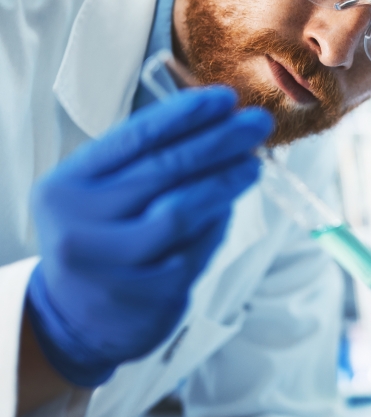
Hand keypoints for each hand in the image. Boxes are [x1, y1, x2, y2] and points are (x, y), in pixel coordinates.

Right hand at [26, 88, 272, 386]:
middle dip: (218, 142)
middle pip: (163, 170)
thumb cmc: (101, 240)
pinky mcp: (148, 294)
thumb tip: (217, 127)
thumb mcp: (99, 195)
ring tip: (253, 165)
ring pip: (182, 210)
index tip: (226, 98)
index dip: (185, 115)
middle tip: (257, 124)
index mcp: (67, 186)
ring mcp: (114, 263)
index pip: (134, 138)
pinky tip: (230, 208)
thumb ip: (143, 163)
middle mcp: (82, 224)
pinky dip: (217, 225)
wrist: (79, 318)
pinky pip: (195, 249)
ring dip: (225, 182)